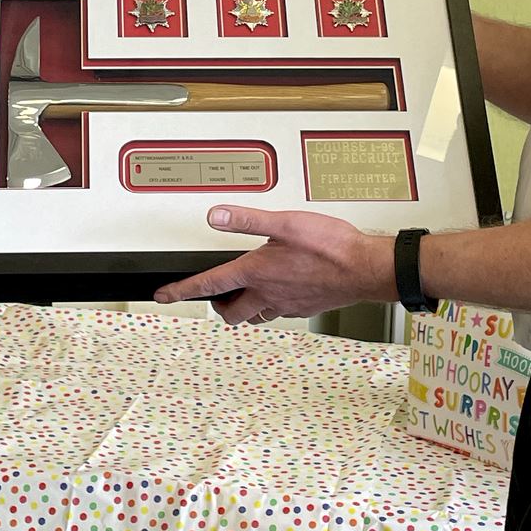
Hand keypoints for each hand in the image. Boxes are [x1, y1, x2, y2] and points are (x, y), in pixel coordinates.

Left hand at [154, 205, 387, 324]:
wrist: (367, 268)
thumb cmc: (332, 247)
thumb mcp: (285, 222)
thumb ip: (247, 219)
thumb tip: (215, 215)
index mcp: (257, 272)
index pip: (208, 285)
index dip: (181, 291)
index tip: (163, 296)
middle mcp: (268, 294)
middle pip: (230, 312)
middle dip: (217, 306)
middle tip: (213, 296)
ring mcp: (287, 304)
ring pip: (255, 316)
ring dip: (244, 308)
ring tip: (242, 295)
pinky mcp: (305, 307)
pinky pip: (279, 312)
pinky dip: (271, 304)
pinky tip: (279, 291)